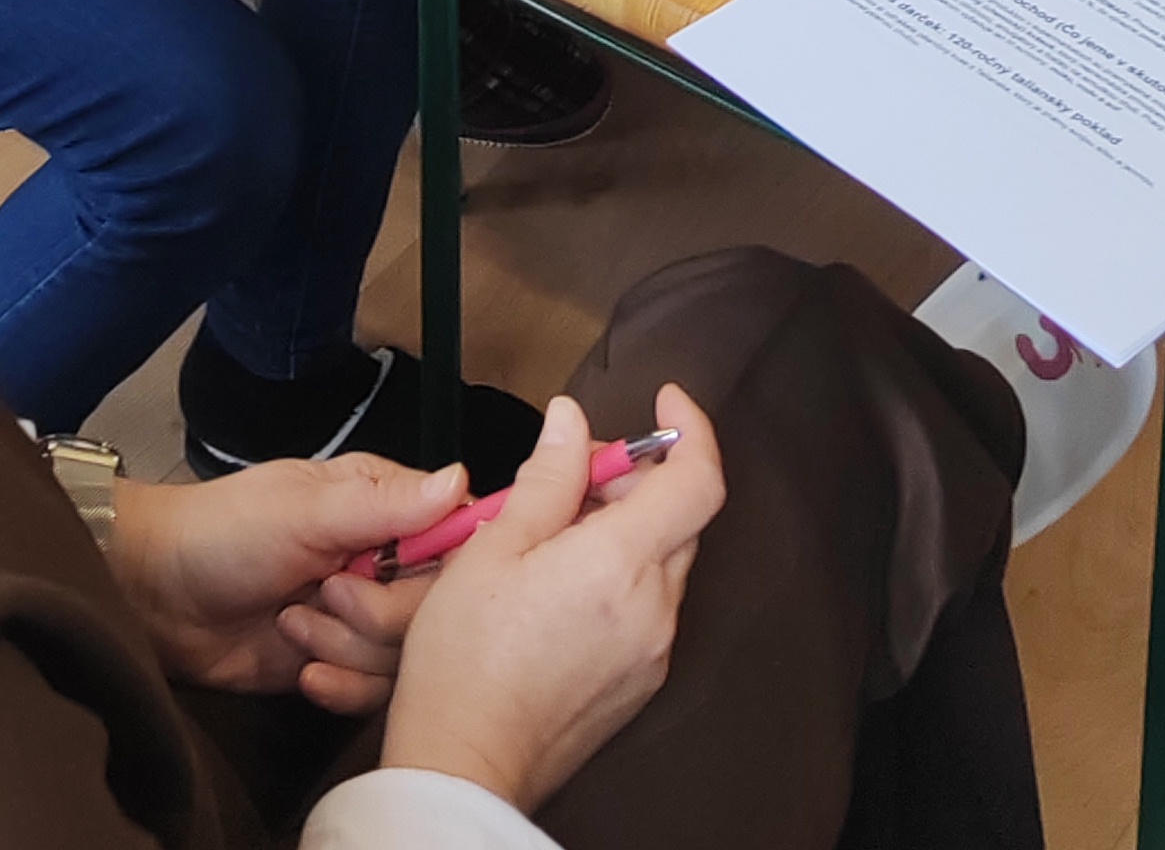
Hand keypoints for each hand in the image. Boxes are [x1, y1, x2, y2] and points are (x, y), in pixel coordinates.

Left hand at [107, 450, 465, 704]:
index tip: (401, 574)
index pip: (452, 535)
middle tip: (325, 595)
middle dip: (378, 614)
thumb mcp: (302, 512)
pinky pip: (373, 692)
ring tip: (296, 625)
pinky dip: (341, 687)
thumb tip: (458, 480)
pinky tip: (305, 670)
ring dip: (349, 649)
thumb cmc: (221, 533)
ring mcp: (359, 615)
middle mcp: (379, 559)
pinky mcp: (339, 662)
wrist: (158, 600)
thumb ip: (382, 505)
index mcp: (380, 503)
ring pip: (404, 655)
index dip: (442, 565)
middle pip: (432, 608)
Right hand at [382, 388, 723, 816]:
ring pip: (663, 562)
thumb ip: (547, 477)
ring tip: (553, 531)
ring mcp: (652, 652)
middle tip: (573, 471)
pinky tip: (562, 581)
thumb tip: (573, 422)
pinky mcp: (640, 683)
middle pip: (680, 518)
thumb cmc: (466, 659)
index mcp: (621, 565)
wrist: (465, 764)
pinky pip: (650, 607)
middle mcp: (654, 610)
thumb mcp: (494, 546)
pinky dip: (622, 575)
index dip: (690, 431)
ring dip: (627, 527)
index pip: (699, 482)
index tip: (664, 401)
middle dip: (638, 478)